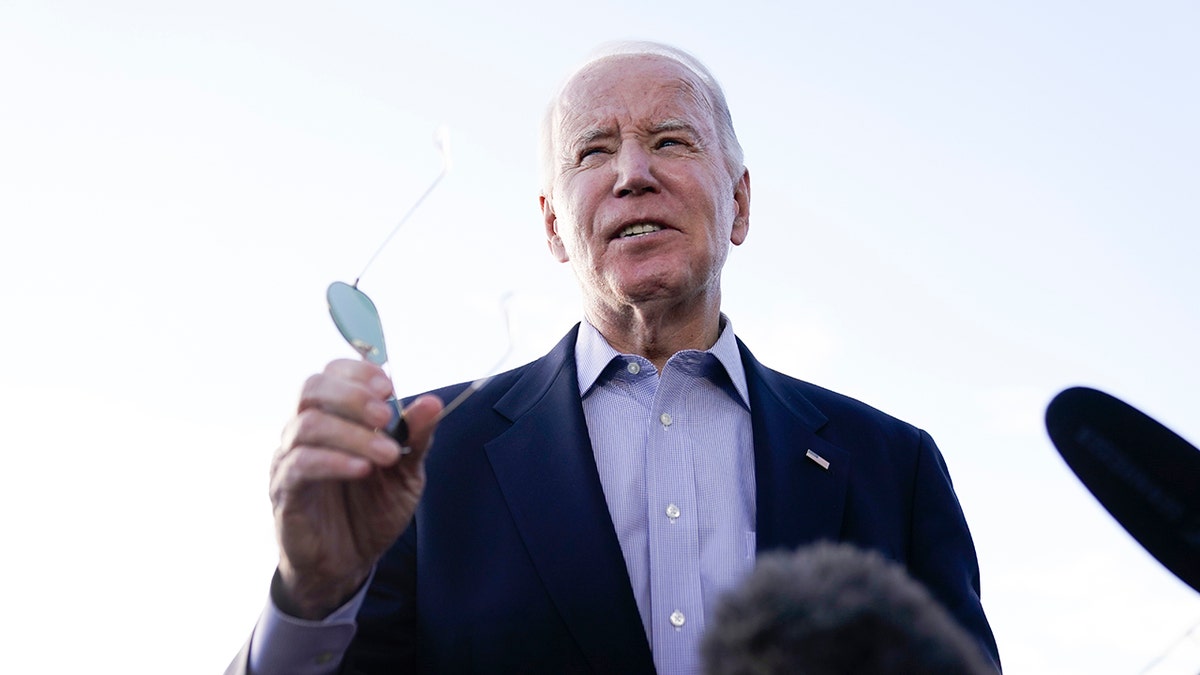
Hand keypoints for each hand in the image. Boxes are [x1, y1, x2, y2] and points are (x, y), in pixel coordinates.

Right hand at [268, 359, 442, 618]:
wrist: (348, 563)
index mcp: (332, 418)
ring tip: (388, 454)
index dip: (358, 372)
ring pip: (307, 424)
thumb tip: (433, 402)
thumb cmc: (371, 510)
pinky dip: (334, 461)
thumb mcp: (405, 472)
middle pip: (312, 388)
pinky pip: (300, 464)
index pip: (331, 373)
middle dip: (353, 395)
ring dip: (352, 433)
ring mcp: (289, 459)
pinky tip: (363, 469)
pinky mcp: (285, 491)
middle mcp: (304, 431)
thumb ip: (415, 437)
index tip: (387, 387)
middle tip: (386, 416)